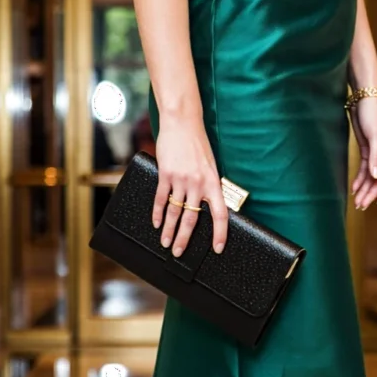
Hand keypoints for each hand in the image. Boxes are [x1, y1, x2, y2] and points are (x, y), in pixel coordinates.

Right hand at [152, 115, 228, 255]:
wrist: (183, 123)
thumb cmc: (198, 144)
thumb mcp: (210, 165)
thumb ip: (209, 185)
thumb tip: (207, 205)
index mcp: (213, 182)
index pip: (220, 214)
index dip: (220, 233)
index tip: (218, 248)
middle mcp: (198, 183)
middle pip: (192, 218)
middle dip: (185, 239)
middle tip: (179, 253)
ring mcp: (181, 179)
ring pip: (174, 212)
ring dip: (169, 230)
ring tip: (166, 243)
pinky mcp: (166, 174)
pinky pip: (161, 198)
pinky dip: (158, 213)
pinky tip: (156, 223)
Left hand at [348, 97, 376, 208]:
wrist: (364, 97)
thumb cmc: (373, 111)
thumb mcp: (374, 134)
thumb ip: (375, 156)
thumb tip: (376, 176)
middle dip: (372, 192)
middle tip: (362, 205)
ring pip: (372, 175)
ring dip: (365, 188)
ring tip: (358, 202)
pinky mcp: (368, 149)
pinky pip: (365, 168)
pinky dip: (360, 178)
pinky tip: (355, 189)